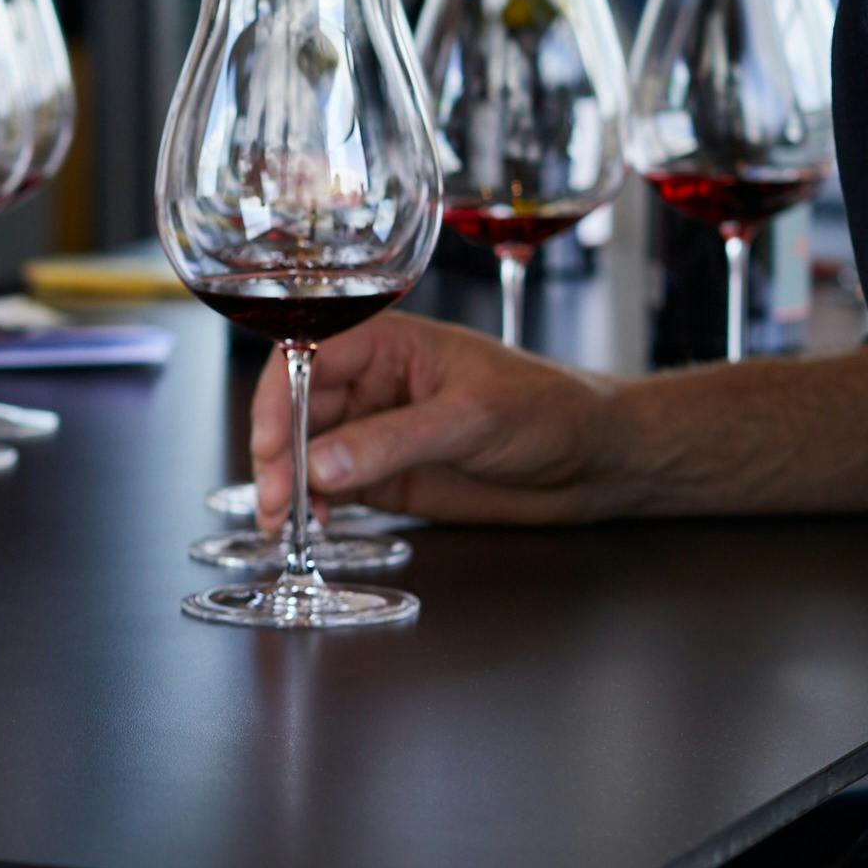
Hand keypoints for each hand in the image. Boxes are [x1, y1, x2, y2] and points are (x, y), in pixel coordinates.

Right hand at [252, 314, 632, 527]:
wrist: (597, 460)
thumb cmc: (551, 410)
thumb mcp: (472, 419)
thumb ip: (393, 441)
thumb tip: (320, 466)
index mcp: (391, 342)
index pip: (308, 356)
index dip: (278, 397)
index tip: (270, 444)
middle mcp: (374, 383)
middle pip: (295, 408)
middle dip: (277, 453)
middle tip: (276, 502)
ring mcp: (377, 432)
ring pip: (308, 452)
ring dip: (290, 486)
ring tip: (287, 523)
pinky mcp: (387, 476)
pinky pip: (334, 487)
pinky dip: (316, 506)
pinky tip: (317, 525)